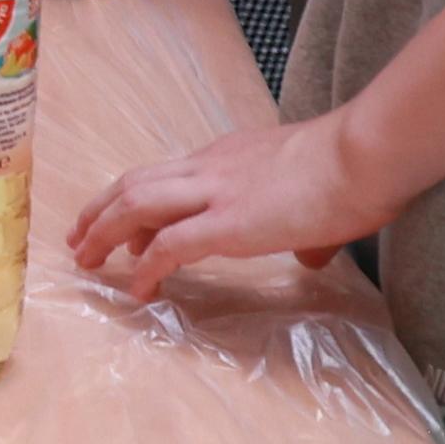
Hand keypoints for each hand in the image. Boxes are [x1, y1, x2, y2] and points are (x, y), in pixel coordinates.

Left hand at [66, 108, 396, 298]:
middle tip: (78, 240)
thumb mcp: (318, 189)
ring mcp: (215, 193)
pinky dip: (146, 267)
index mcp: (229, 157)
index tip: (120, 228)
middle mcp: (210, 168)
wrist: (366, 154)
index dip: (135, 201)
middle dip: (99, 211)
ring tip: (86, 260)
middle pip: (134, 183)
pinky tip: (138, 289)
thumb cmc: (355, 169)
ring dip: (103, 233)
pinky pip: (169, 246)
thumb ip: (307, 227)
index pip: (165, 176)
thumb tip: (313, 253)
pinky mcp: (228, 224)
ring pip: (136, 205)